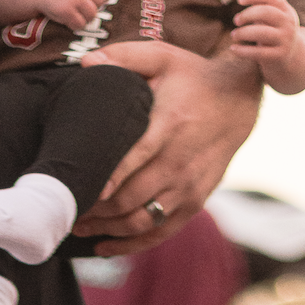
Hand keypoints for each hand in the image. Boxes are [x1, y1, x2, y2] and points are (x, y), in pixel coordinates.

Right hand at [35, 0, 105, 25]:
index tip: (93, 0)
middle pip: (100, 2)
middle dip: (93, 7)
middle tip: (81, 8)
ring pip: (92, 14)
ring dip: (85, 17)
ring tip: (75, 14)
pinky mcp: (66, 10)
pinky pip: (80, 24)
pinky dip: (75, 24)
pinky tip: (67, 18)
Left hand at [72, 43, 261, 252]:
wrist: (239, 101)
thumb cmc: (193, 78)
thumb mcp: (164, 58)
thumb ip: (125, 58)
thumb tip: (86, 61)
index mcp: (168, 125)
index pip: (132, 160)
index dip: (104, 182)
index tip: (77, 192)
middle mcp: (179, 162)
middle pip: (129, 199)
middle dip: (95, 211)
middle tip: (65, 211)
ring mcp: (188, 187)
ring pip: (141, 222)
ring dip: (106, 231)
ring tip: (80, 228)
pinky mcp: (194, 203)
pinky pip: (159, 233)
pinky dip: (130, 246)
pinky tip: (104, 247)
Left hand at [230, 0, 299, 66]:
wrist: (291, 58)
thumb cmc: (275, 33)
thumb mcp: (272, 17)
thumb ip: (261, 3)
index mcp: (286, 10)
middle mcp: (288, 23)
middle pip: (266, 12)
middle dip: (248, 14)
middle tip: (236, 20)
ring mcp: (284, 40)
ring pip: (262, 33)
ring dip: (243, 33)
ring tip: (233, 35)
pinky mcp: (278, 57)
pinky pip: (258, 53)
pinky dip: (243, 51)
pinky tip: (233, 49)